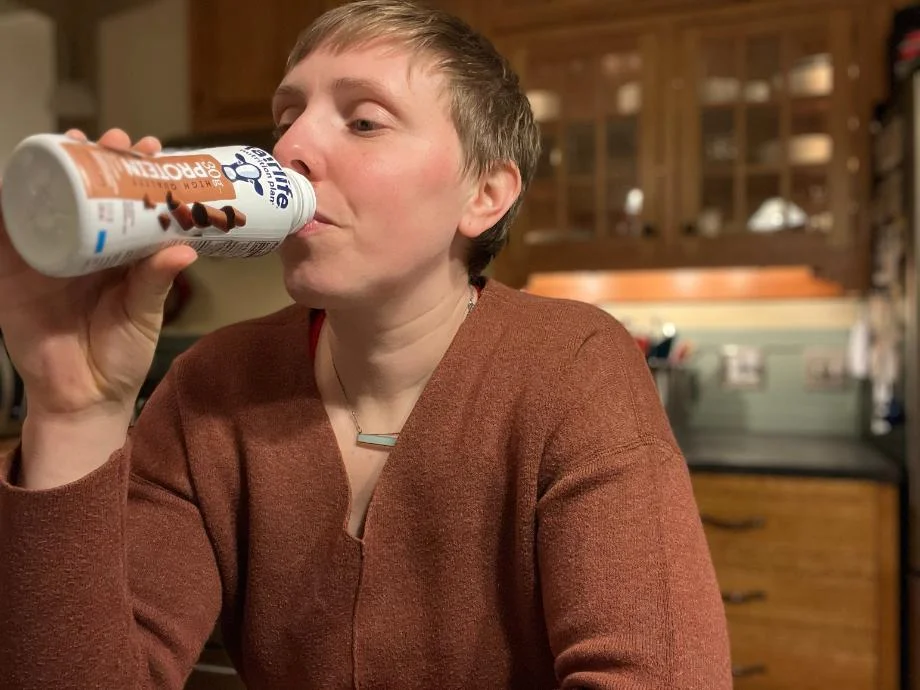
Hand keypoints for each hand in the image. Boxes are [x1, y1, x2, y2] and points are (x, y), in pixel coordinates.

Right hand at [0, 128, 198, 420]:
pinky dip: (6, 201)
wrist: (82, 396)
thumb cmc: (120, 354)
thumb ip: (157, 281)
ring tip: (74, 143)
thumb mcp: (144, 313)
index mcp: (118, 253)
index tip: (154, 149)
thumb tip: (187, 249)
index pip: (127, 202)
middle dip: (99, 159)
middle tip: (117, 140)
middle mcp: (83, 246)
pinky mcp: (12, 270)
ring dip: (55, 168)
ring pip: (46, 200)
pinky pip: (4, 230)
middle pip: (86, 191)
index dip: (137, 173)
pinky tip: (16, 174)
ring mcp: (46, 254)